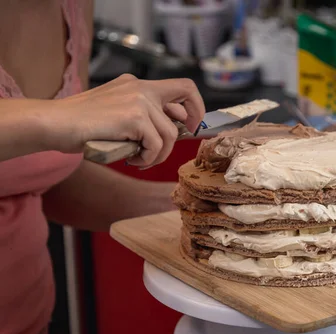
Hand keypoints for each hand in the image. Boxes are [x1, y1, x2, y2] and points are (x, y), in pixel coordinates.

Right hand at [50, 73, 204, 166]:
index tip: (190, 125)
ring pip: (170, 134)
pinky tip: (133, 160)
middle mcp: (141, 88)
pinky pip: (156, 145)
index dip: (195, 105)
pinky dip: (148, 158)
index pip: (182, 86)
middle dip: (185, 129)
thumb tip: (174, 127)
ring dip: (158, 154)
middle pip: (184, 105)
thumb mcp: (117, 114)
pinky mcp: (134, 117)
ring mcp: (139, 101)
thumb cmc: (82, 124)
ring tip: (139, 160)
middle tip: (168, 147)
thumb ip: (143, 116)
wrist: (54, 123)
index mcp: (137, 84)